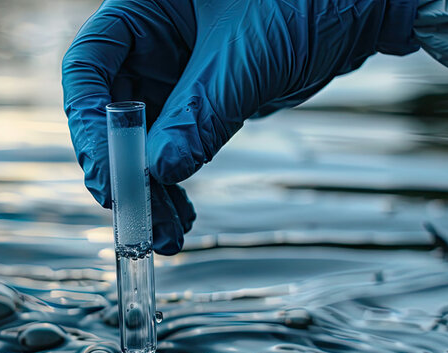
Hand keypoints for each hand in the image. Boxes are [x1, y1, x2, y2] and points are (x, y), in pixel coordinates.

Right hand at [62, 0, 416, 254]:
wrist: (358, 11)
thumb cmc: (306, 3)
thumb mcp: (246, 60)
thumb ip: (200, 114)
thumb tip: (159, 171)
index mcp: (144, 8)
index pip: (89, 66)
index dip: (90, 124)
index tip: (108, 176)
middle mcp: (151, 40)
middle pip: (110, 112)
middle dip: (123, 170)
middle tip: (135, 218)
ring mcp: (174, 72)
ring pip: (142, 140)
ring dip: (149, 190)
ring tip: (163, 234)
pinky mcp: (200, 100)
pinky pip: (174, 148)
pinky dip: (174, 184)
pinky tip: (181, 216)